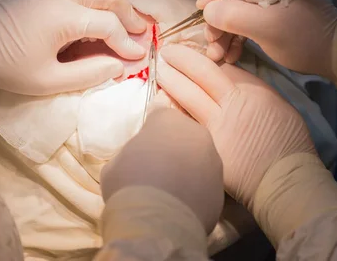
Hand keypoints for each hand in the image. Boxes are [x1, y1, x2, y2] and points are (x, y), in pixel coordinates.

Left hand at [0, 0, 147, 94]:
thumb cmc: (8, 65)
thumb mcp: (48, 81)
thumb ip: (88, 74)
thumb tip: (118, 66)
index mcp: (64, 17)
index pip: (109, 25)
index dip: (127, 42)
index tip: (139, 56)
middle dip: (129, 13)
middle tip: (137, 33)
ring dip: (114, 0)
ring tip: (120, 21)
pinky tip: (95, 11)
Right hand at [100, 108, 223, 232]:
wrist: (155, 223)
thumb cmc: (128, 185)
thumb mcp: (115, 162)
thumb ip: (131, 152)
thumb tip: (136, 159)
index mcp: (168, 120)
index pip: (160, 113)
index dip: (151, 127)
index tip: (144, 140)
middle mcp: (196, 134)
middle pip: (184, 134)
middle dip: (173, 145)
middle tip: (157, 164)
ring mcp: (213, 161)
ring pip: (200, 158)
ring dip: (188, 167)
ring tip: (170, 187)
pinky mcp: (220, 188)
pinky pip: (206, 184)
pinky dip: (196, 191)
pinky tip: (181, 204)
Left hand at [157, 44, 315, 206]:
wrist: (282, 180)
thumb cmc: (288, 144)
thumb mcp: (279, 106)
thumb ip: (254, 90)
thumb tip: (233, 81)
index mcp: (249, 93)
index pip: (222, 70)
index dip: (209, 64)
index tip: (201, 64)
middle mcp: (228, 105)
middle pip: (200, 73)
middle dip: (181, 58)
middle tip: (166, 52)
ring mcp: (213, 127)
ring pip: (186, 96)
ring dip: (170, 81)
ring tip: (160, 72)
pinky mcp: (203, 148)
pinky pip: (185, 125)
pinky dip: (173, 113)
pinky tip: (163, 108)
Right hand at [197, 0, 336, 79]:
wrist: (336, 56)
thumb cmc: (304, 36)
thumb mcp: (266, 26)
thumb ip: (233, 15)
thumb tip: (207, 11)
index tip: (205, 11)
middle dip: (216, 18)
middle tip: (212, 42)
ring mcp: (266, 0)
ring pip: (232, 9)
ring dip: (222, 33)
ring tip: (218, 56)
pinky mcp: (267, 17)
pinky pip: (242, 22)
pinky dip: (233, 39)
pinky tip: (230, 56)